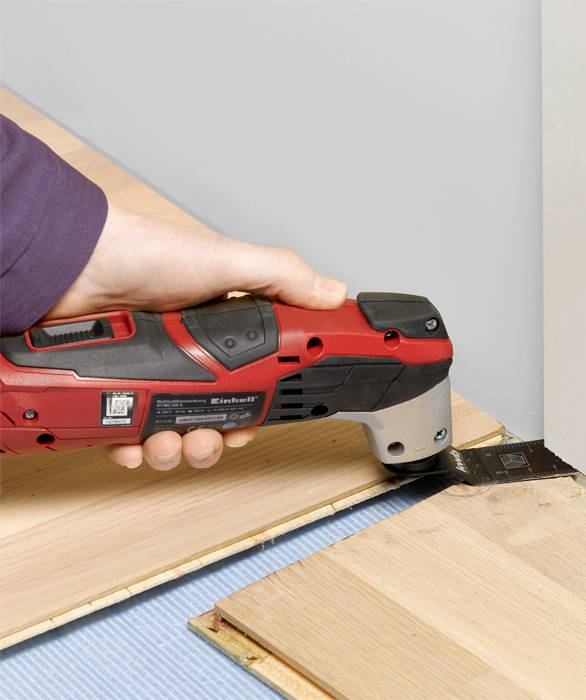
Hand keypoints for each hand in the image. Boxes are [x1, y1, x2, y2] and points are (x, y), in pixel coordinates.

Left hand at [46, 202, 347, 469]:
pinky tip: (133, 441)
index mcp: (224, 333)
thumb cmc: (143, 254)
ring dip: (178, 451)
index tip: (264, 421)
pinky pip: (131, 438)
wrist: (69, 263)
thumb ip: (281, 277)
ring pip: (178, 436)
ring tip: (168, 441)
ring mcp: (153, 377)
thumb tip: (332, 294)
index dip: (263, 407)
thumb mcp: (226, 261)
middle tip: (216, 435)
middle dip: (219, 438)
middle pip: (220, 417)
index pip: (258, 380)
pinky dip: (134, 449)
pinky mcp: (116, 393)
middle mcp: (191, 358)